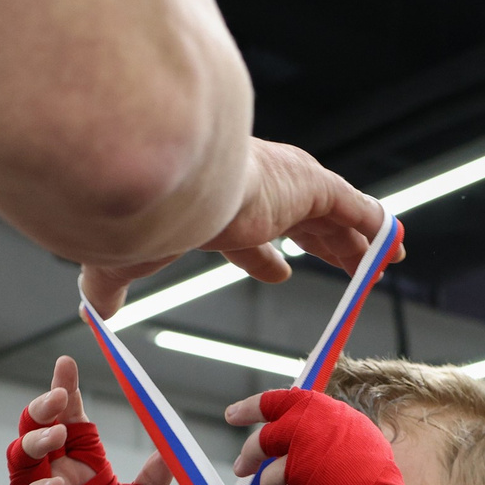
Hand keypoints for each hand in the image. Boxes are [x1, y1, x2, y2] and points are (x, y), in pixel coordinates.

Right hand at [0, 357, 170, 484]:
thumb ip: (152, 483)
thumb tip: (173, 452)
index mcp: (81, 466)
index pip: (72, 418)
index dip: (67, 389)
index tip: (68, 362)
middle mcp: (55, 476)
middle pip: (38, 428)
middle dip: (45, 407)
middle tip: (59, 395)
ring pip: (21, 457)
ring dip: (35, 440)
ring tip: (53, 432)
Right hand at [80, 140, 388, 316]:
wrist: (165, 175)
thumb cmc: (141, 213)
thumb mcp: (127, 257)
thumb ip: (112, 283)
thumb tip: (89, 309)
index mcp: (222, 209)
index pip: (251, 236)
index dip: (266, 257)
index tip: (281, 270)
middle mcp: (259, 190)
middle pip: (303, 224)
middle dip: (324, 246)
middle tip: (344, 265)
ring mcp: (288, 184)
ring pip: (335, 218)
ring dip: (357, 241)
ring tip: (385, 260)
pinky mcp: (312, 183)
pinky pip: (357, 208)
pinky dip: (377, 227)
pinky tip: (396, 244)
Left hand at [224, 386, 432, 484]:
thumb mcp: (359, 467)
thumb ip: (332, 449)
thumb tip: (301, 448)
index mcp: (349, 420)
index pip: (306, 400)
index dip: (280, 403)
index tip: (261, 408)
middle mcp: (333, 420)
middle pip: (280, 403)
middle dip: (251, 408)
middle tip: (232, 416)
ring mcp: (316, 438)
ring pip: (268, 437)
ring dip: (252, 455)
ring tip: (243, 471)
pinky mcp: (301, 461)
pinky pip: (272, 470)